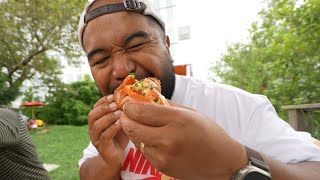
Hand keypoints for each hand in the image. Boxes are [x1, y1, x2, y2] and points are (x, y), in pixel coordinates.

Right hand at [88, 94, 128, 172]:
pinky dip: (112, 128)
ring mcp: (96, 138)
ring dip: (108, 117)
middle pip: (92, 115)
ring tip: (119, 113)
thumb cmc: (119, 137)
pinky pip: (104, 136)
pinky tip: (120, 123)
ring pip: (97, 125)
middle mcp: (93, 129)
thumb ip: (121, 112)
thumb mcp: (120, 122)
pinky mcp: (102, 147)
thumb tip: (131, 98)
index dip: (103, 101)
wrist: (115, 158)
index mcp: (96, 121)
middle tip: (116, 104)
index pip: (95, 107)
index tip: (113, 96)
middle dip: (104, 108)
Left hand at [120, 102, 246, 179]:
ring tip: (138, 124)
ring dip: (133, 131)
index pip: (141, 112)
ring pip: (135, 140)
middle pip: (132, 127)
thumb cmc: (209, 133)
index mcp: (177, 120)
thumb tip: (146, 98)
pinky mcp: (162, 167)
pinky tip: (150, 137)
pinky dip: (143, 143)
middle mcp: (168, 138)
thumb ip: (166, 105)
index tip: (128, 104)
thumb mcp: (190, 112)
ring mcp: (164, 155)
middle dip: (124, 118)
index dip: (129, 107)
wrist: (222, 162)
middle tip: (126, 113)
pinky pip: (144, 151)